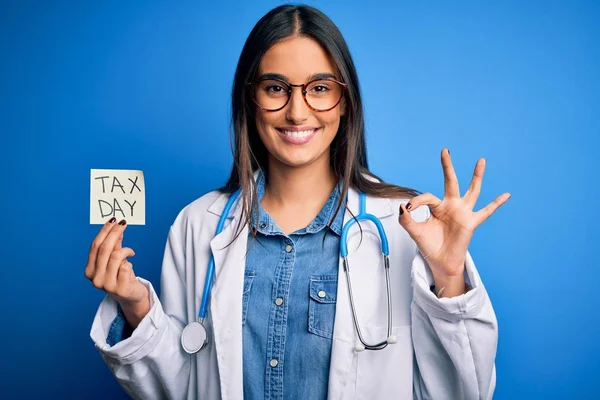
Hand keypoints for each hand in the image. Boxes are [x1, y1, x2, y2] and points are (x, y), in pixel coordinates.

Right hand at [85, 218, 148, 324]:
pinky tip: (130, 265)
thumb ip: (114, 244)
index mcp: (89, 271)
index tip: (114, 220)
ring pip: (116, 256)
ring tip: (130, 252)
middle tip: (123, 223)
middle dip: (114, 233)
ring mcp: (107, 285)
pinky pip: (126, 266)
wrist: (131, 297)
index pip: (95, 246)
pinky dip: (129, 262)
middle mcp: (95, 279)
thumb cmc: (122, 276)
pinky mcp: (120, 289)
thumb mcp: (115, 259)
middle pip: (104, 249)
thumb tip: (116, 225)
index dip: (104, 231)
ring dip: (125, 250)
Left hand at [398, 149, 509, 295]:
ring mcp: (462, 213)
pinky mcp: (471, 222)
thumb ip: (406, 219)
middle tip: (445, 150)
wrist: (440, 262)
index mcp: (437, 207)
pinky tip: (506, 194)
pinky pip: (486, 212)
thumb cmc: (429, 245)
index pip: (427, 197)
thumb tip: (402, 206)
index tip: (408, 209)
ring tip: (481, 160)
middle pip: (451, 182)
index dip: (416, 201)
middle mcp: (451, 206)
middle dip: (447, 166)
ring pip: (472, 191)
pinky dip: (496, 203)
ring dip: (476, 176)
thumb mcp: (414, 231)